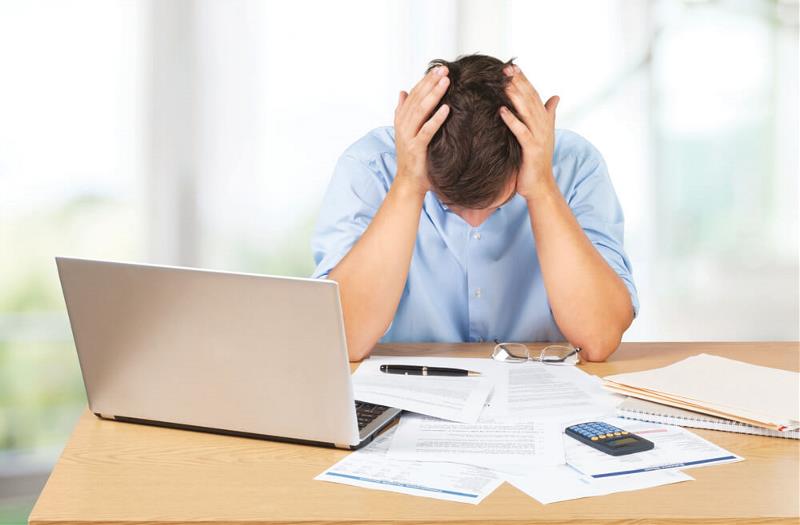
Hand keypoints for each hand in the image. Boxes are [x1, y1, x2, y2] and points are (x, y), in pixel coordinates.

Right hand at [393, 66, 450, 196]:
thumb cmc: (414, 159)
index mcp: (401, 120)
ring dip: (434, 95)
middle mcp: (402, 126)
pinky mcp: (416, 149)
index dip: (425, 81)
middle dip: (430, 83)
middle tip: (444, 69)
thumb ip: (405, 112)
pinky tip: (446, 108)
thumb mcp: (408, 133)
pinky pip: (427, 131)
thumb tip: (402, 92)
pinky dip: (436, 119)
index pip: (413, 95)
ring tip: (446, 82)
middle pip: (417, 99)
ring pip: (420, 111)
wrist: (409, 183)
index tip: (438, 69)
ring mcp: (408, 137)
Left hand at [498, 65, 559, 201]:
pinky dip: (512, 120)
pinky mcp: (532, 149)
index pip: (533, 95)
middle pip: (530, 99)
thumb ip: (548, 114)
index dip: (524, 80)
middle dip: (518, 82)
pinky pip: (521, 131)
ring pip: (527, 111)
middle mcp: (544, 126)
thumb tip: (556, 97)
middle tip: (506, 68)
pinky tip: (502, 110)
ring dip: (515, 95)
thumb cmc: (536, 161)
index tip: (512, 66)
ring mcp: (539, 137)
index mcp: (544, 121)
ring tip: (503, 82)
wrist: (541, 186)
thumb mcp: (542, 135)